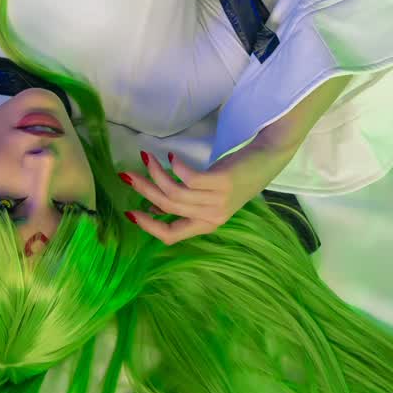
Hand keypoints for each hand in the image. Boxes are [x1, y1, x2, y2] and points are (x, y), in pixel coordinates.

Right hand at [119, 143, 290, 244]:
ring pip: (175, 193)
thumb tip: (150, 206)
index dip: (148, 226)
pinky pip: (190, 178)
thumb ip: (182, 205)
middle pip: (168, 208)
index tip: (128, 211)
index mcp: (205, 225)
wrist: (266, 160)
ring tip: (147, 158)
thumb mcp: (207, 197)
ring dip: (156, 174)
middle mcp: (211, 217)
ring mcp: (218, 201)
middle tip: (126, 174)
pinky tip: (172, 156)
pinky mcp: (222, 183)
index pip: (170, 236)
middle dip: (143, 190)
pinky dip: (176, 167)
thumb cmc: (234, 178)